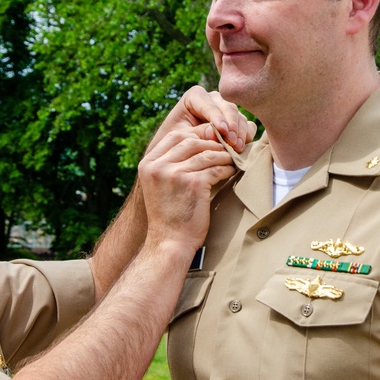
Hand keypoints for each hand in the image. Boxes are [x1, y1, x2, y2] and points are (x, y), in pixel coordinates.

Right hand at [137, 125, 235, 250]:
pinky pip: (216, 168)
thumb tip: (196, 142)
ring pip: (206, 153)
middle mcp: (159, 166)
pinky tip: (231, 171)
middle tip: (225, 149)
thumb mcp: (160, 185)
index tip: (209, 142)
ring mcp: (175, 174)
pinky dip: (227, 167)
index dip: (195, 136)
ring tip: (231, 160)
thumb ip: (170, 164)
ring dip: (222, 155)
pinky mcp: (194, 184)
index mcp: (148, 164)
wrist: (170, 243)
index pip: (174, 136)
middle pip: (191, 141)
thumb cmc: (170, 215)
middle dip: (211, 144)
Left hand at [148, 86, 256, 153]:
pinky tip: (242, 148)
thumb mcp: (181, 138)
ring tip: (237, 148)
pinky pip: (247, 125)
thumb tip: (215, 134)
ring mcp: (226, 111)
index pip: (209, 104)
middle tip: (233, 143)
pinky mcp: (237, 123)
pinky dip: (247, 136)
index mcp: (195, 97)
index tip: (223, 131)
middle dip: (232, 125)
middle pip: (228, 107)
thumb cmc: (175, 143)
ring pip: (239, 116)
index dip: (217, 117)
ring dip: (241, 133)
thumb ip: (197, 134)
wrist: (178, 154)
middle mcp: (213, 99)